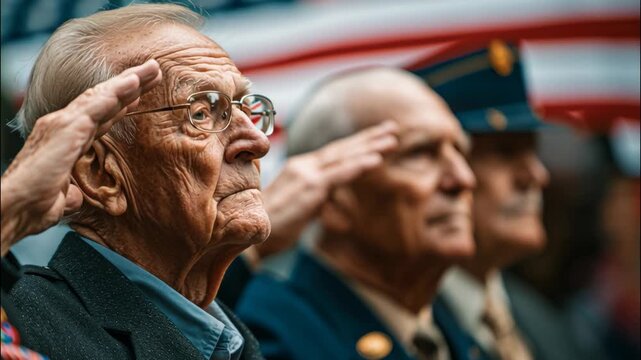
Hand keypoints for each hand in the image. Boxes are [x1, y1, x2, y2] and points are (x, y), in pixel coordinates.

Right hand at [1, 59, 161, 255]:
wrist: (13, 208)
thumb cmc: (32, 206)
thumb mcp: (60, 199)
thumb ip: (70, 193)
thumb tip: (74, 197)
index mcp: (66, 141)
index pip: (99, 118)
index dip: (120, 106)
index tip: (139, 96)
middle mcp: (64, 126)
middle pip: (105, 100)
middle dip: (130, 85)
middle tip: (154, 71)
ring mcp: (64, 124)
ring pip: (104, 96)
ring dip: (129, 81)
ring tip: (152, 69)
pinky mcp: (66, 128)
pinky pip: (97, 105)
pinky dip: (116, 92)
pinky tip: (133, 82)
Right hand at [255, 121, 398, 258]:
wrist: (246, 234)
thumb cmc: (270, 226)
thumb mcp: (299, 208)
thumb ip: (316, 200)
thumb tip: (329, 202)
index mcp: (301, 169)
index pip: (334, 153)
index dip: (357, 143)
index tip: (378, 136)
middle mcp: (304, 166)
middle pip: (342, 149)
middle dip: (369, 138)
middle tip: (393, 128)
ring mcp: (306, 174)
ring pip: (344, 157)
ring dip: (371, 147)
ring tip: (393, 139)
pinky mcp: (309, 188)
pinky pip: (339, 174)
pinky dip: (358, 165)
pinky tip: (377, 159)